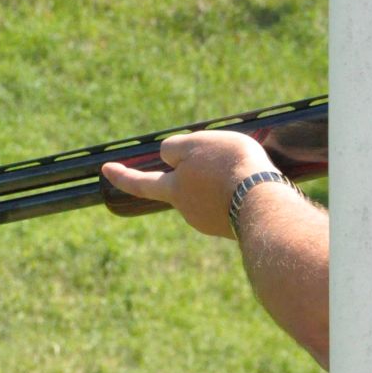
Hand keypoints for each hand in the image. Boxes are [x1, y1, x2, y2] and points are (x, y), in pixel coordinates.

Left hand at [102, 130, 270, 238]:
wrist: (266, 202)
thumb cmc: (230, 168)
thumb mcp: (197, 145)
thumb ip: (176, 149)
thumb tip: (170, 158)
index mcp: (174, 191)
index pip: (141, 183)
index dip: (122, 175)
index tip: (105, 169)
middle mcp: (189, 210)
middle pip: (185, 187)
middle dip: (196, 174)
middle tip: (217, 162)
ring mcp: (213, 222)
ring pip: (211, 194)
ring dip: (222, 182)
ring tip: (246, 169)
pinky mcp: (236, 227)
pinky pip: (231, 204)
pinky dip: (238, 194)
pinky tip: (256, 186)